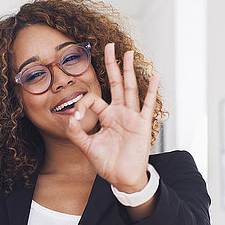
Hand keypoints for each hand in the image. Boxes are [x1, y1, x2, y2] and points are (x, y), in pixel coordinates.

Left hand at [65, 42, 159, 192]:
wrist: (122, 178)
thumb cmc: (108, 164)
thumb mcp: (87, 147)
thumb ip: (77, 133)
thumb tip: (69, 118)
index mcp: (106, 117)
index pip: (93, 100)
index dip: (82, 105)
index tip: (76, 118)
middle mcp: (119, 113)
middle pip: (116, 84)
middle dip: (112, 65)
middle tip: (109, 46)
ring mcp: (131, 117)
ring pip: (130, 89)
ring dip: (129, 71)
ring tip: (128, 53)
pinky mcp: (142, 124)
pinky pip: (147, 105)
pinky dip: (151, 91)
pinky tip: (155, 77)